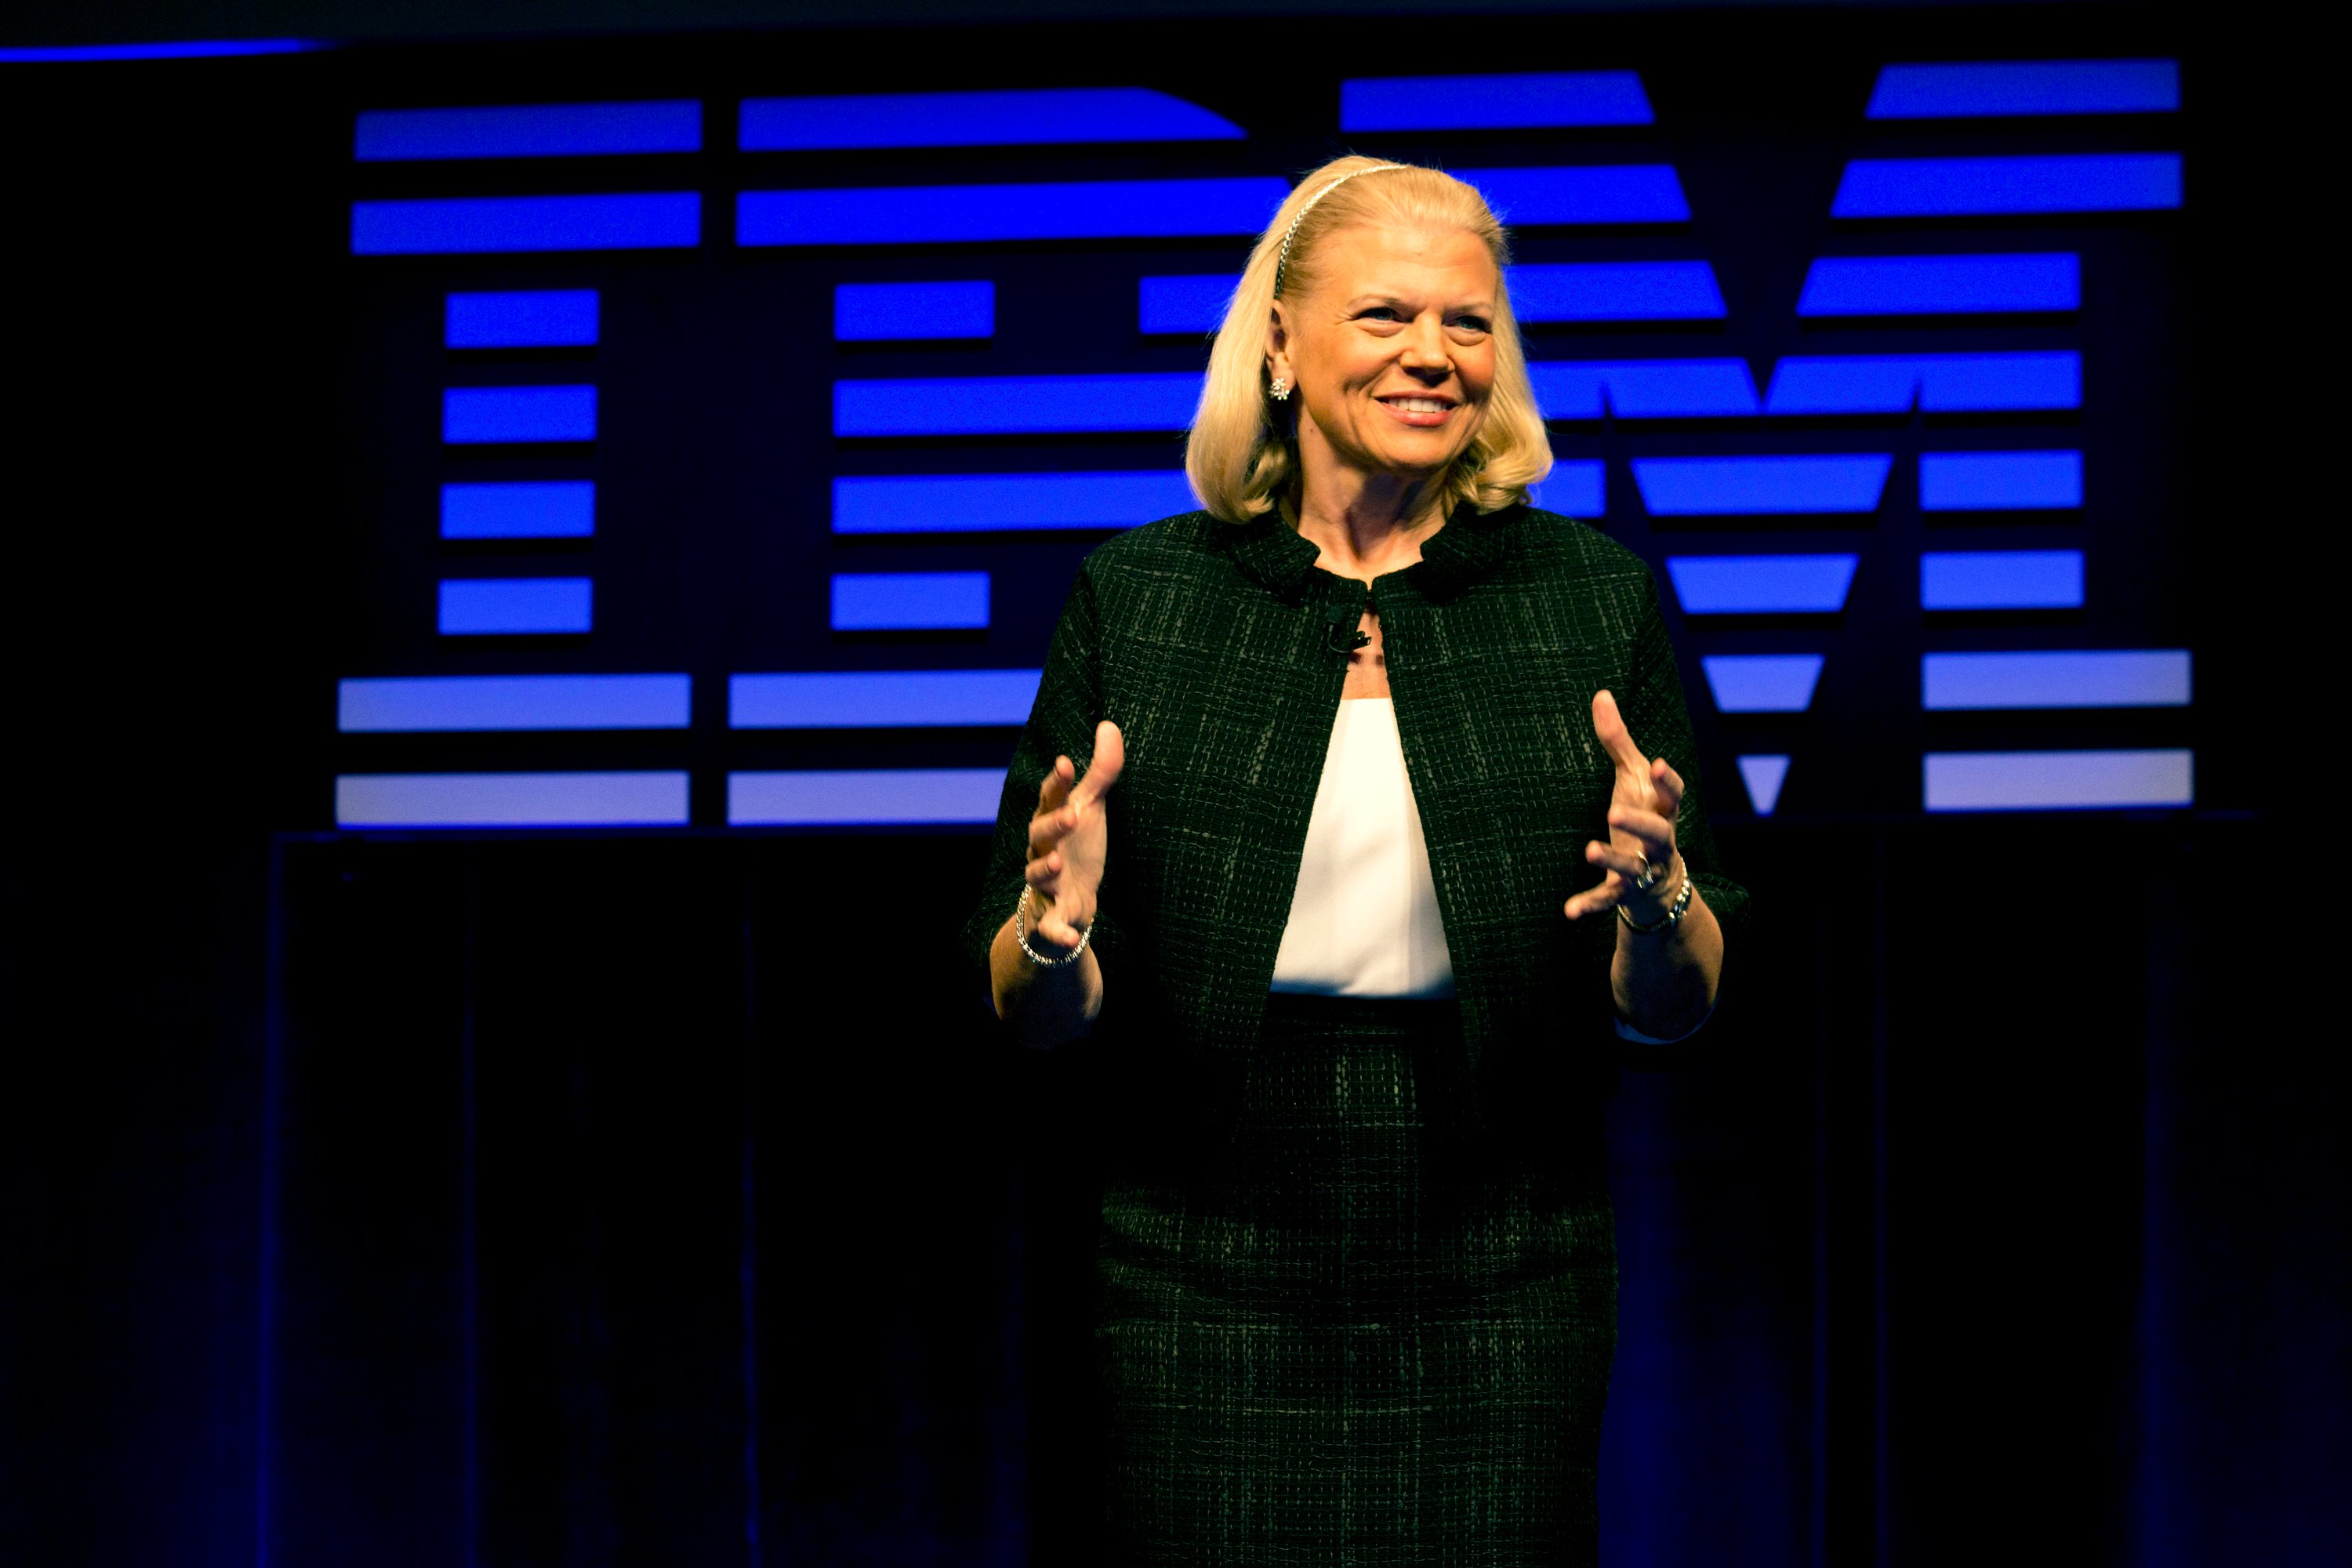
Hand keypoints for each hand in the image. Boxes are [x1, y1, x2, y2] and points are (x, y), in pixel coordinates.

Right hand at [1025, 720, 1124, 948]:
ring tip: (1057, 862)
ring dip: (1044, 869)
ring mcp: (1044, 885)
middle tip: (1072, 814)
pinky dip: (1055, 932)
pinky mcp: (1051, 918)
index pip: (1051, 799)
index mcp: (1053, 823)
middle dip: (1053, 824)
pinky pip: (1049, 926)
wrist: (1069, 907)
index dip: (1056, 783)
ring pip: (1036, 876)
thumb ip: (1101, 771)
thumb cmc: (1078, 850)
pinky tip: (1064, 936)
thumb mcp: (1091, 809)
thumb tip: (1108, 724)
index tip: (1066, 763)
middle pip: (1039, 835)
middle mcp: (1042, 851)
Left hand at [1563, 690, 1685, 921]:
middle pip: (1659, 833)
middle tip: (1614, 809)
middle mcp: (1658, 843)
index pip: (1672, 795)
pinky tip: (1568, 911)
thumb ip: (1617, 741)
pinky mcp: (1625, 894)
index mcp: (1662, 811)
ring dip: (1612, 858)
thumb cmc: (1643, 817)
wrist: (1660, 883)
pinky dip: (1590, 905)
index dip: (1666, 781)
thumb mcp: (1631, 780)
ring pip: (1633, 867)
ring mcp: (1644, 871)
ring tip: (1588, 848)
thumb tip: (1601, 693)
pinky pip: (1608, 901)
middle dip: (1640, 822)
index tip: (1656, 763)